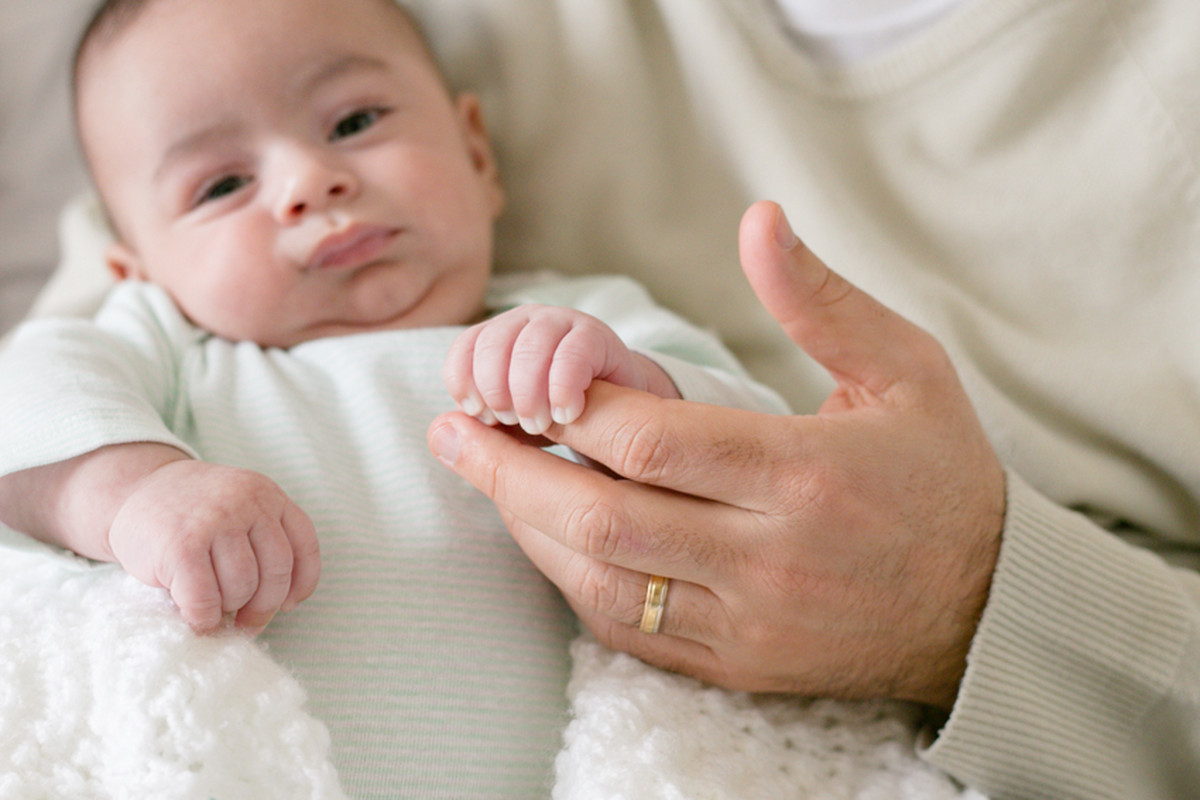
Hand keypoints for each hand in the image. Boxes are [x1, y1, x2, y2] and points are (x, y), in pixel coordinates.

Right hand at [108, 459, 320, 634]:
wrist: (135, 489)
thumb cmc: (194, 514)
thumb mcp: (240, 508)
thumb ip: (265, 540)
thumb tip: (285, 604)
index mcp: (268, 494)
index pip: (304, 545)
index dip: (301, 583)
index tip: (288, 605)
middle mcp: (247, 502)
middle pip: (277, 571)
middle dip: (264, 606)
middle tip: (247, 621)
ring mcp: (214, 521)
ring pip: (242, 586)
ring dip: (229, 608)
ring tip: (212, 604)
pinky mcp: (181, 546)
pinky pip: (205, 599)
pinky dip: (203, 617)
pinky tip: (195, 615)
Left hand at [428, 201, 1005, 708]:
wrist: (985, 609)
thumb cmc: (941, 477)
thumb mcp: (905, 369)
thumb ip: (820, 300)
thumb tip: (757, 219)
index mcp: (805, 474)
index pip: (653, 441)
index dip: (572, 407)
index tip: (522, 378)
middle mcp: (769, 555)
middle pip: (603, 516)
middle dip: (510, 468)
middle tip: (450, 429)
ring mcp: (750, 621)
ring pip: (602, 581)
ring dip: (527, 528)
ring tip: (481, 475)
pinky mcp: (739, 664)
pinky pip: (631, 633)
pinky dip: (574, 585)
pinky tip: (544, 540)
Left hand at [443, 304, 677, 434]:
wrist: (621, 413)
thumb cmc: (557, 421)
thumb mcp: (514, 428)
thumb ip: (483, 429)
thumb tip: (445, 433)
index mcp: (497, 339)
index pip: (464, 349)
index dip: (466, 384)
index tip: (482, 418)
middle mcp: (525, 323)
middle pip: (492, 346)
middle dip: (497, 392)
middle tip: (515, 425)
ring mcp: (560, 324)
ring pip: (528, 347)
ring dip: (528, 393)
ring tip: (540, 425)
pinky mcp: (596, 336)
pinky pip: (571, 353)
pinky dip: (562, 388)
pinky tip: (567, 414)